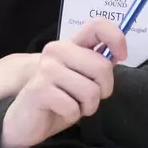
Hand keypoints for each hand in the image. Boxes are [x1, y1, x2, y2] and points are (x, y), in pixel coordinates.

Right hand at [2, 19, 128, 147]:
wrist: (26, 121)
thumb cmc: (59, 100)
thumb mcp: (83, 80)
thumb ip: (98, 65)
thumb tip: (116, 53)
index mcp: (71, 45)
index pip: (96, 26)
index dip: (116, 38)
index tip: (121, 56)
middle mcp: (57, 50)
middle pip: (102, 66)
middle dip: (104, 89)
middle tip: (88, 98)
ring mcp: (47, 68)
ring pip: (91, 91)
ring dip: (87, 106)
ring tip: (73, 106)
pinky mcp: (39, 89)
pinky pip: (73, 107)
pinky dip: (72, 115)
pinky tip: (60, 112)